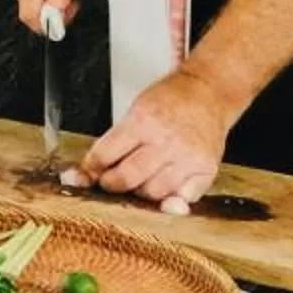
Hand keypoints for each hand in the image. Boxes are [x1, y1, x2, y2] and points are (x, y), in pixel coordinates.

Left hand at [69, 66, 235, 210]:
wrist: (208, 93)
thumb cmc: (170, 101)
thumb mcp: (136, 110)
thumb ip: (112, 142)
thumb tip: (84, 175)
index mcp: (144, 121)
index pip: (105, 154)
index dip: (92, 167)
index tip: (90, 172)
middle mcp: (167, 141)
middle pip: (127, 178)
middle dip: (112, 184)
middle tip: (112, 180)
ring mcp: (189, 158)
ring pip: (153, 193)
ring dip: (141, 191)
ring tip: (141, 178)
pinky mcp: (206, 171)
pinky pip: (183, 199)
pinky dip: (170, 199)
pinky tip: (165, 186)